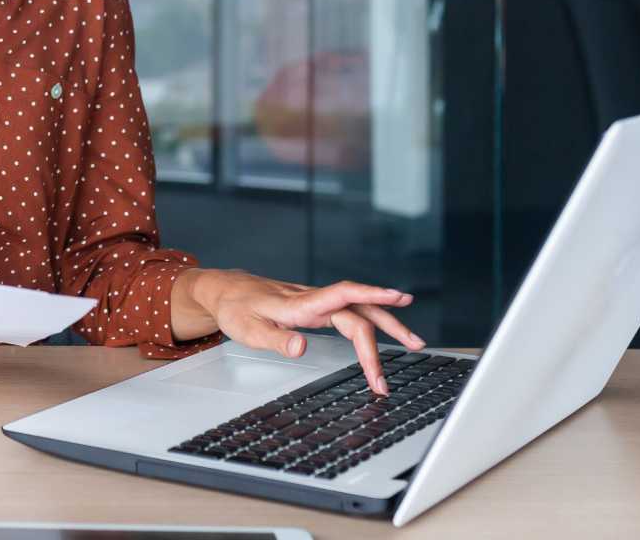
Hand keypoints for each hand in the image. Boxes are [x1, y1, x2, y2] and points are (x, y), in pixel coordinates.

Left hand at [170, 269, 423, 394]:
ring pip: (359, 310)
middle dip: (389, 330)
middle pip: (359, 311)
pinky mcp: (315, 307)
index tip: (399, 298)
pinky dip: (372, 321)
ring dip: (388, 325)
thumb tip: (302, 348)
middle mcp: (313, 300)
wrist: (223, 290)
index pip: (342, 295)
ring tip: (414, 342)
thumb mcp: (247, 331)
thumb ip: (276, 341)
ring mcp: (316, 302)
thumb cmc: (235, 310)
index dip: (371, 295)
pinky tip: (386, 329)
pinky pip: (350, 312)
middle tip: (415, 349)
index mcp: (299, 305)